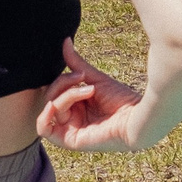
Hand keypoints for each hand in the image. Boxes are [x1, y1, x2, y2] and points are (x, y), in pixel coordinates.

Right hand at [35, 38, 147, 152]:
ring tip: (88, 90)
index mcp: (77, 105)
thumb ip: (76, 63)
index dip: (61, 79)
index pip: (55, 90)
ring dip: (65, 96)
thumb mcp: (95, 78)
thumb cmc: (122, 99)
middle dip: (63, 84)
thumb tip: (65, 41)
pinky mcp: (70, 140)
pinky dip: (44, 115)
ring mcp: (70, 129)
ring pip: (50, 108)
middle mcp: (72, 118)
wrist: (137, 116)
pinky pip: (43, 130)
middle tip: (82, 77)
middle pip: (50, 97)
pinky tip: (55, 105)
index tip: (81, 72)